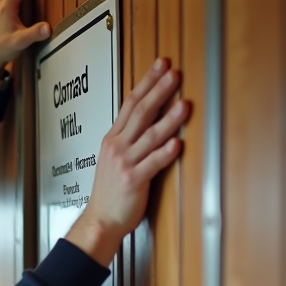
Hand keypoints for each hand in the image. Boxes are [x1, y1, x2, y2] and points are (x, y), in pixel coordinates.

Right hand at [66, 58, 191, 265]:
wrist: (101, 219)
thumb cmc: (110, 192)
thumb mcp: (113, 159)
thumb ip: (128, 139)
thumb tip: (147, 120)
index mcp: (113, 139)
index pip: (130, 103)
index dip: (146, 82)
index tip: (160, 66)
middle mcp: (118, 147)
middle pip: (140, 112)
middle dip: (159, 91)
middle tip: (174, 74)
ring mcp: (125, 163)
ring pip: (149, 135)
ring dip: (169, 119)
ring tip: (184, 105)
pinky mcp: (134, 180)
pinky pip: (152, 163)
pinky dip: (164, 153)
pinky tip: (176, 144)